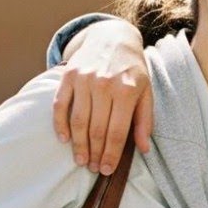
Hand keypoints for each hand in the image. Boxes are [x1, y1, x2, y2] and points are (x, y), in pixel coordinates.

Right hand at [52, 19, 152, 174]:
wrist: (113, 38)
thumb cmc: (132, 69)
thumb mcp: (147, 91)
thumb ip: (145, 120)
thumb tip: (144, 148)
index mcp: (127, 91)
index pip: (117, 132)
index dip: (111, 155)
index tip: (107, 170)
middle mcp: (104, 85)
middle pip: (96, 130)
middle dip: (94, 153)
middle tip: (93, 168)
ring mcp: (84, 80)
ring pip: (78, 121)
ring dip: (78, 145)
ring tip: (81, 160)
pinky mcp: (68, 76)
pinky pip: (60, 105)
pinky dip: (60, 124)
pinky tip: (64, 139)